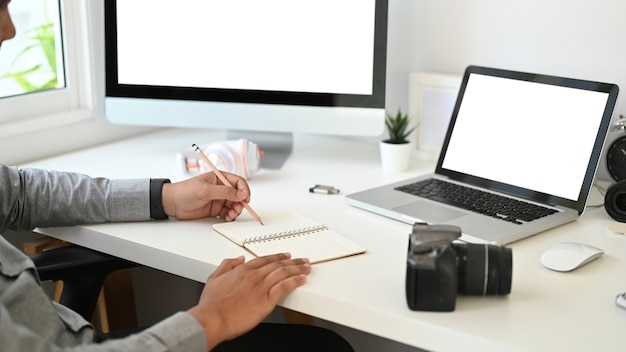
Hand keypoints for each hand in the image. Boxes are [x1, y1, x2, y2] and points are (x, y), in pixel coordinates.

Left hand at [161, 171, 250, 220]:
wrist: (172, 203)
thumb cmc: (185, 191)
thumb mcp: (206, 190)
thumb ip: (225, 192)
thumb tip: (241, 194)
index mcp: (219, 178)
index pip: (238, 182)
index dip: (244, 189)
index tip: (246, 198)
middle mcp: (221, 188)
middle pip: (238, 194)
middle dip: (241, 202)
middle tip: (238, 208)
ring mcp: (219, 199)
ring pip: (235, 204)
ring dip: (237, 210)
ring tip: (232, 214)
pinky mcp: (215, 209)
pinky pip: (228, 212)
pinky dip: (231, 216)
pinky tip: (228, 217)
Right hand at [188, 253, 310, 349]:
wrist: (211, 320)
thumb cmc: (211, 304)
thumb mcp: (214, 278)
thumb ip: (227, 265)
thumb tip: (238, 259)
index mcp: (242, 270)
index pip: (265, 260)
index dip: (277, 257)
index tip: (286, 256)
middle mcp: (254, 276)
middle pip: (278, 264)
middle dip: (292, 261)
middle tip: (302, 260)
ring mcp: (261, 287)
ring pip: (284, 273)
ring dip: (297, 269)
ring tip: (306, 267)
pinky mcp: (266, 301)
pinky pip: (285, 287)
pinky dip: (295, 281)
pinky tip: (302, 279)